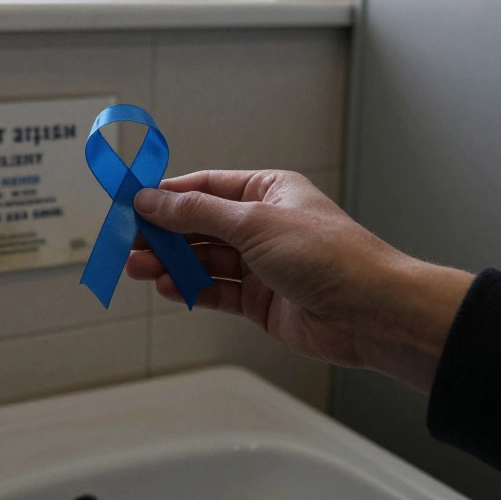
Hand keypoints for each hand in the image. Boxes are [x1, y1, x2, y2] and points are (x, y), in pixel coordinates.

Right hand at [126, 170, 472, 392]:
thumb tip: (153, 198)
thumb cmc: (330, 256)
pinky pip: (214, 290)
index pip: (204, 188)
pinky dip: (190, 289)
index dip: (166, 195)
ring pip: (203, 260)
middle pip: (198, 226)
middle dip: (163, 234)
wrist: (370, 312)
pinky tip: (168, 288)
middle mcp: (262, 225)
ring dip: (170, 264)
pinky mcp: (259, 300)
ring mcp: (260, 264)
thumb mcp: (254, 222)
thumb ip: (197, 213)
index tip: (131, 204)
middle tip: (130, 244)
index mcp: (267, 191)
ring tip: (140, 269)